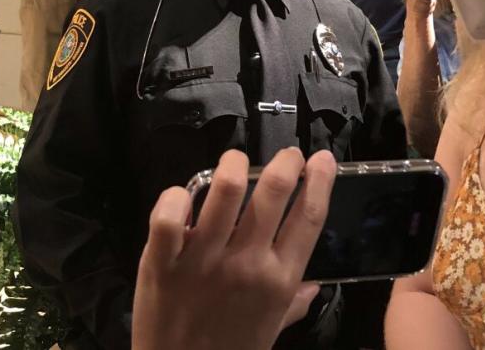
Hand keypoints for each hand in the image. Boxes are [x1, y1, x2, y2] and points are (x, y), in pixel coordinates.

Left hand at [132, 148, 335, 349]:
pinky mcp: (162, 262)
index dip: (319, 181)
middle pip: (274, 192)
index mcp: (278, 280)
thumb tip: (316, 284)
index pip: (308, 217)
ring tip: (233, 164)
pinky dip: (176, 196)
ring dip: (232, 165)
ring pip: (225, 190)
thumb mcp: (271, 328)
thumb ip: (294, 302)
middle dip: (285, 162)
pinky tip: (183, 194)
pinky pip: (168, 215)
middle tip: (285, 156)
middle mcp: (246, 264)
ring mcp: (202, 260)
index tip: (322, 159)